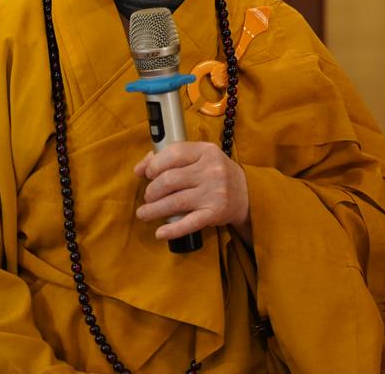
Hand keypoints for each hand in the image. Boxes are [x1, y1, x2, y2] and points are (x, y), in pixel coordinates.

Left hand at [132, 142, 251, 243]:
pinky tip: (160, 232)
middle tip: (148, 196)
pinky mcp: (215, 213)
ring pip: (175, 202)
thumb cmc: (214, 172)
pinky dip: (172, 230)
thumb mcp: (197, 157)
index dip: (154, 164)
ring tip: (144, 213)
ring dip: (154, 210)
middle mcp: (211, 171)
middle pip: (170, 180)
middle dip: (152, 190)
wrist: (246, 193)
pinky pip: (189, 223)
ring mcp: (214, 193)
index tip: (147, 174)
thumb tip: (139, 169)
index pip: (174, 153)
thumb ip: (168, 157)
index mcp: (206, 151)